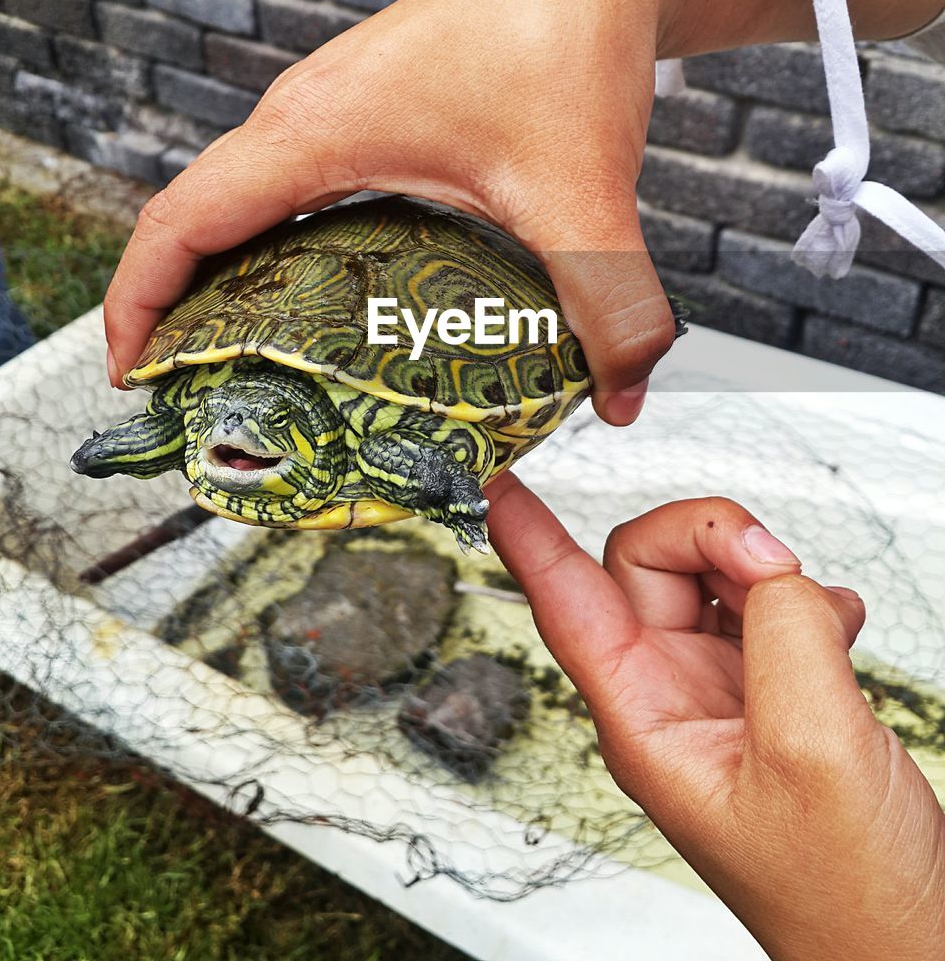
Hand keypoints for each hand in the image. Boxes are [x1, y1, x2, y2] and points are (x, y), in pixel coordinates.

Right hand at [103, 0, 683, 422]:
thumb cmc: (572, 39)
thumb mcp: (583, 192)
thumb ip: (609, 307)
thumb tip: (622, 403)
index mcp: (319, 130)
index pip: (184, 221)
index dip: (139, 303)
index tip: (133, 378)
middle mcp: (307, 114)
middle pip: (200, 218)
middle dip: (177, 307)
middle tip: (195, 398)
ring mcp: (336, 107)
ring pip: (247, 201)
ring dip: (228, 276)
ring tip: (247, 366)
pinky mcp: (373, 109)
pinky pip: (294, 186)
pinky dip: (282, 246)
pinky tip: (330, 300)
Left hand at [487, 474, 944, 960]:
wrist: (906, 942)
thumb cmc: (843, 894)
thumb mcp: (809, 749)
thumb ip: (782, 632)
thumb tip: (770, 564)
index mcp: (644, 719)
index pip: (564, 605)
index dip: (527, 538)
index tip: (497, 486)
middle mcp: (671, 696)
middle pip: (648, 566)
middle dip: (705, 537)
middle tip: (770, 560)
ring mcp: (723, 693)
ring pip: (712, 578)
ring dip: (766, 574)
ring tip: (818, 614)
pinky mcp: (775, 692)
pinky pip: (772, 609)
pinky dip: (810, 602)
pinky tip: (839, 627)